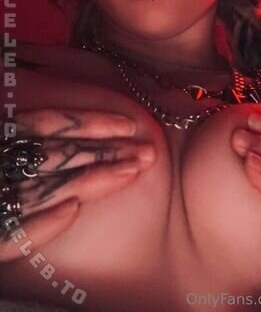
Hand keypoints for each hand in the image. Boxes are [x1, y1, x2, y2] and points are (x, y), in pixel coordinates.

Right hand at [0, 109, 155, 261]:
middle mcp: (0, 165)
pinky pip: (11, 236)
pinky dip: (42, 223)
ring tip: (132, 173)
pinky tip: (74, 211)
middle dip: (107, 151)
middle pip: (58, 155)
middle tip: (148, 151)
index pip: (49, 123)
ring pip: (47, 188)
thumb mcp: (5, 139)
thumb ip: (28, 135)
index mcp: (1, 136)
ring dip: (92, 179)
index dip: (89, 122)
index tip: (129, 125)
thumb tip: (62, 126)